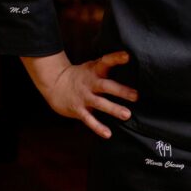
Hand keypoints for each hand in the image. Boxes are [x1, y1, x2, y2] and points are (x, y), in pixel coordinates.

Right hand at [22, 50, 137, 138]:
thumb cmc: (81, 75)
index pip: (106, 61)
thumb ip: (108, 65)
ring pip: (99, 103)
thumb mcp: (93, 66)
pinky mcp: (78, 109)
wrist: (55, 83)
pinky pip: (89, 119)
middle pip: (105, 85)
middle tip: (135, 96)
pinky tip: (108, 134)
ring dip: (113, 109)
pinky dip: (98, 127)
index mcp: (94, 70)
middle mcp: (90, 83)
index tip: (127, 56)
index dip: (116, 58)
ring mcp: (84, 97)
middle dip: (120, 91)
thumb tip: (130, 62)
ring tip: (126, 114)